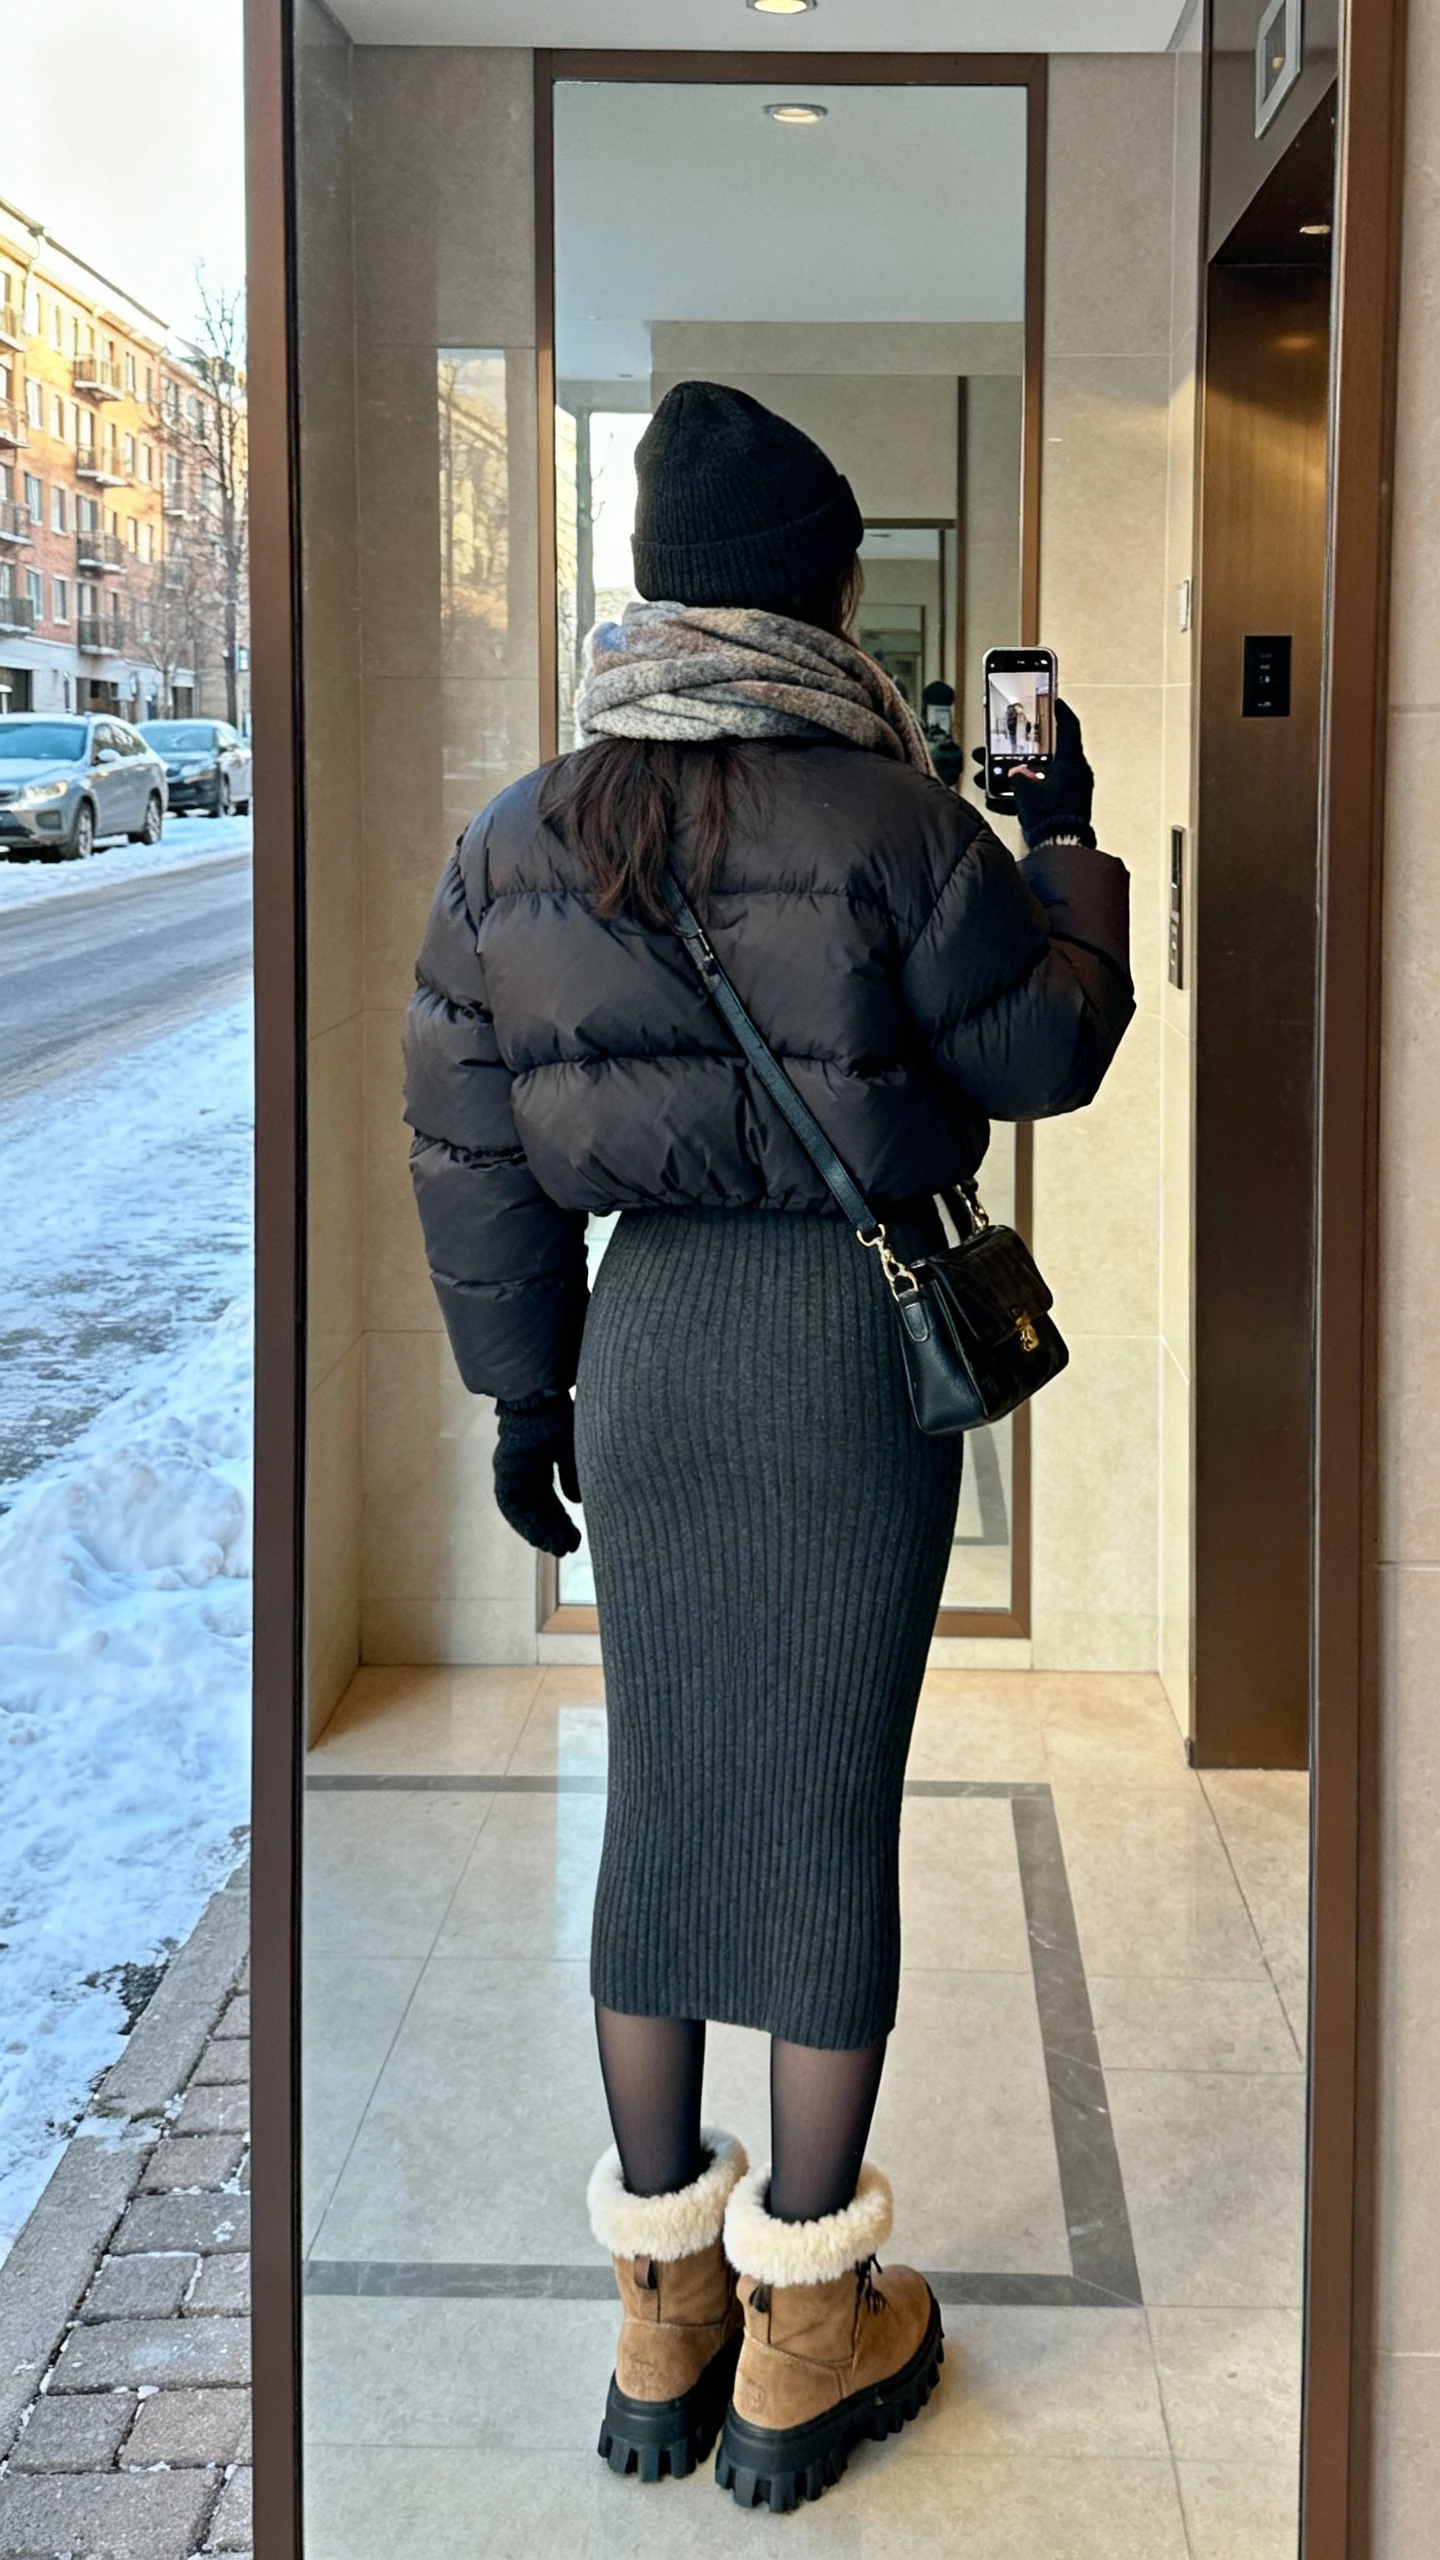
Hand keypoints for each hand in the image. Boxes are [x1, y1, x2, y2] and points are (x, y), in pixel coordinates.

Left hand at [493, 1390, 581, 1554]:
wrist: (537, 1396)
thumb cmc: (557, 1416)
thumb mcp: (572, 1448)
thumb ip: (573, 1474)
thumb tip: (578, 1501)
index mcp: (540, 1462)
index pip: (550, 1499)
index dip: (561, 1519)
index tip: (573, 1538)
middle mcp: (524, 1470)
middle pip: (538, 1508)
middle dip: (552, 1529)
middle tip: (566, 1548)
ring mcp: (511, 1470)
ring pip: (523, 1509)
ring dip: (538, 1529)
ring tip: (552, 1546)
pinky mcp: (503, 1470)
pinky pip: (509, 1503)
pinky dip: (522, 1520)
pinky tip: (534, 1534)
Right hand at [1011, 699, 1094, 848]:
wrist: (1061, 848)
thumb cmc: (1051, 817)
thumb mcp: (1027, 792)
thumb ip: (1017, 777)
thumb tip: (1013, 774)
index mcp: (1072, 763)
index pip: (1069, 727)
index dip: (1061, 712)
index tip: (1054, 700)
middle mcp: (1074, 775)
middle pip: (1046, 754)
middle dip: (1020, 752)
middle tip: (1002, 746)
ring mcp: (1070, 792)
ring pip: (1039, 776)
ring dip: (1015, 776)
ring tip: (988, 777)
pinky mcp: (1063, 808)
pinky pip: (1040, 797)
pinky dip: (1021, 797)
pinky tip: (997, 802)